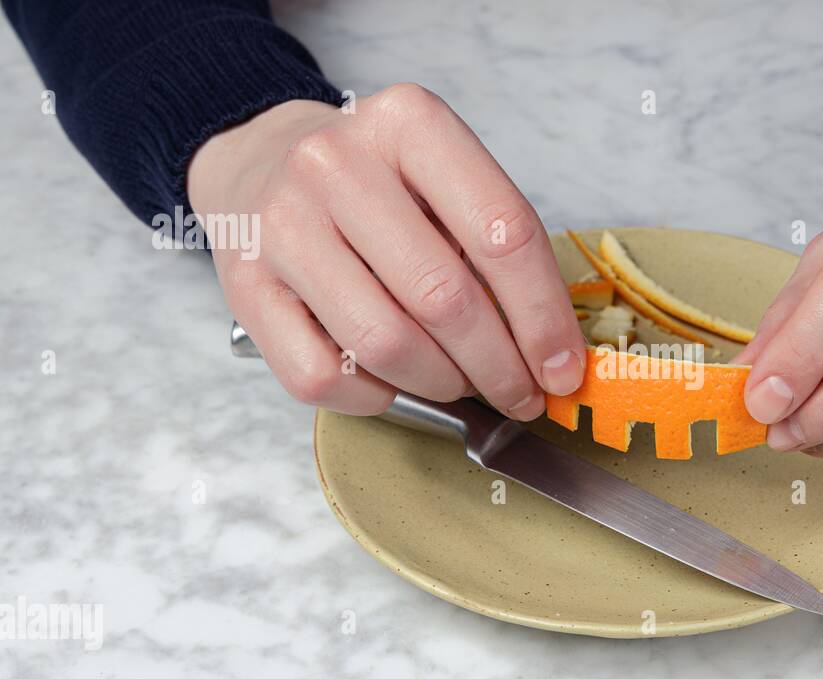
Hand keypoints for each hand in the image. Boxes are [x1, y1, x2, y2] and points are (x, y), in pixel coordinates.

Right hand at [187, 84, 586, 417]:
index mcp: (408, 124)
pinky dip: (374, 396)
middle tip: (522, 394)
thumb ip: (494, 249)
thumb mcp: (442, 179)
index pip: (502, 232)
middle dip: (500, 366)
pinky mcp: (244, 287)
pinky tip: (394, 381)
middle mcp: (337, 164)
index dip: (544, 317)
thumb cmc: (375, 184)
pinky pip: (323, 376)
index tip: (564, 369)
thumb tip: (552, 353)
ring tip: (464, 384)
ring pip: (386, 343)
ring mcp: (281, 224)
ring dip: (443, 383)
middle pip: (446, 297)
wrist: (260, 164)